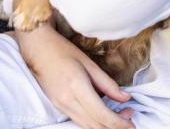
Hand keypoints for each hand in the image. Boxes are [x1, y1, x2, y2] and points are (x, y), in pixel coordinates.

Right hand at [13, 24, 135, 128]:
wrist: (38, 48)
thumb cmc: (62, 50)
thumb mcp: (88, 63)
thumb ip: (108, 83)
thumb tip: (125, 97)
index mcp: (77, 87)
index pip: (102, 115)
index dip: (119, 122)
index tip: (132, 118)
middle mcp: (67, 101)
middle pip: (96, 126)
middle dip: (116, 126)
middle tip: (130, 116)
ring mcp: (61, 106)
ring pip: (87, 126)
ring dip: (105, 126)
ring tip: (119, 116)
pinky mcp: (58, 106)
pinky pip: (79, 121)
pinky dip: (93, 122)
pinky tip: (102, 114)